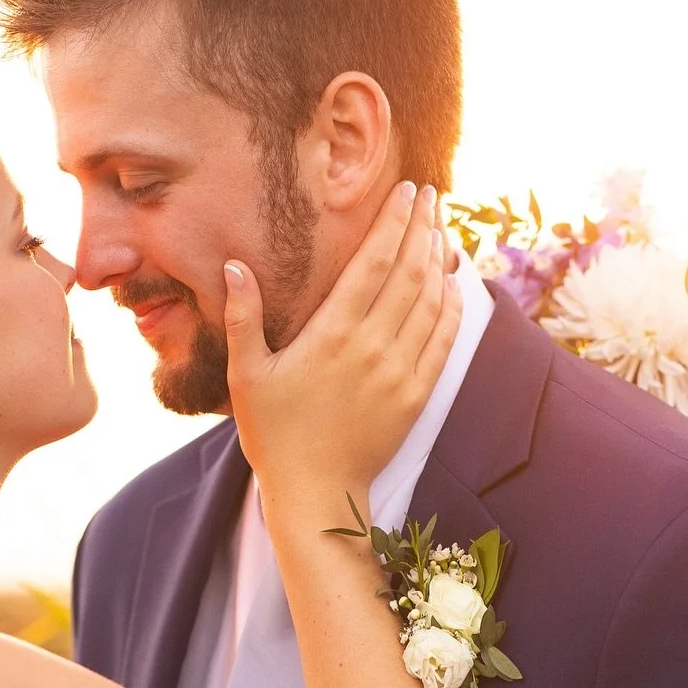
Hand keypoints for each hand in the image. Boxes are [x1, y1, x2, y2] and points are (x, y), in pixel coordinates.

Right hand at [227, 179, 460, 513]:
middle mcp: (372, 347)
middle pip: (410, 272)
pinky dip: (452, 306)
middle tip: (431, 197)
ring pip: (432, 300)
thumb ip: (244, 318)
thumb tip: (234, 266)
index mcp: (332, 335)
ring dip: (440, 260)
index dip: (394, 222)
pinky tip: (453, 284)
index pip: (374, 262)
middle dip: (424, 228)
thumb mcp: (246, 376)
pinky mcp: (416, 395)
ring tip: (441, 231)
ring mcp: (399, 372)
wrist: (315, 494)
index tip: (408, 192)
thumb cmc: (274, 435)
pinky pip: (443, 339)